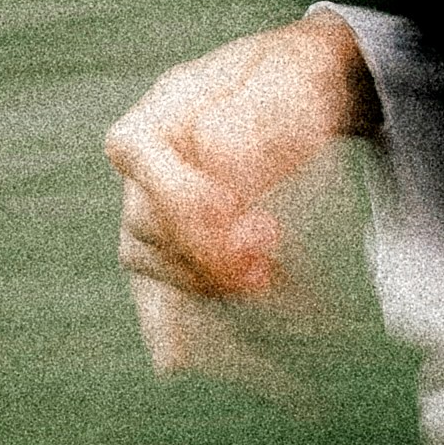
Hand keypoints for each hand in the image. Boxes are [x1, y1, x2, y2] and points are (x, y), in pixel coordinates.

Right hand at [105, 12, 371, 375]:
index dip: (179, 195)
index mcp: (162, 110)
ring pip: (150, 261)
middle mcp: (144, 161)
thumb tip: (218, 169)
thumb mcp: (284, 83)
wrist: (307, 92)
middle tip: (268, 244)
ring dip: (205, 279)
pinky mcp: (176, 240)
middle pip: (143, 221)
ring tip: (263, 274)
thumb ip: (248, 123)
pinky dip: (162, 324)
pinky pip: (156, 285)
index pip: (136, 155)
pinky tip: (172, 363)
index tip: (235, 212)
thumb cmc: (294, 81)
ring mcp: (153, 202)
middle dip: (205, 247)